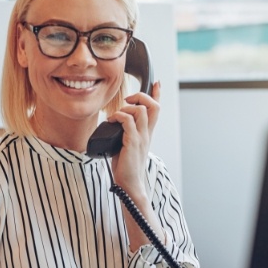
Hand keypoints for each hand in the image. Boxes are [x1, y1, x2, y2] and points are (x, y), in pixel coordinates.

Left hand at [108, 81, 160, 195]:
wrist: (129, 184)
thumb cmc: (125, 167)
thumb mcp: (125, 146)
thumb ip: (124, 134)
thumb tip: (113, 125)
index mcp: (147, 134)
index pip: (156, 110)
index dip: (157, 95)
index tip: (157, 83)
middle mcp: (147, 134)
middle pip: (153, 106)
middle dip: (142, 96)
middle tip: (129, 100)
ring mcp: (141, 138)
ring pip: (141, 110)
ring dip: (126, 108)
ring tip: (116, 115)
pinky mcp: (132, 142)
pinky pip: (127, 121)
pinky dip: (118, 116)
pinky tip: (111, 121)